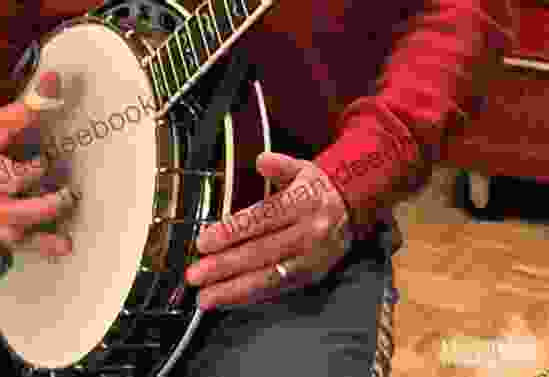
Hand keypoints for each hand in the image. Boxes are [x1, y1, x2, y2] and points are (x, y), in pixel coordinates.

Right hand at [0, 71, 72, 255]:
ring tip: (65, 203)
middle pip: (7, 198)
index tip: (49, 148)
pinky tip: (64, 243)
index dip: (30, 156)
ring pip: (9, 226)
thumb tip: (57, 80)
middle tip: (68, 192)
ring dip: (43, 218)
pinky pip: (13, 244)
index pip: (2, 157)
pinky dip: (41, 244)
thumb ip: (28, 105)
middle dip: (42, 199)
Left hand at [185, 152, 350, 310]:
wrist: (353, 208)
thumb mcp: (302, 168)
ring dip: (233, 289)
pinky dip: (251, 296)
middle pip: (260, 251)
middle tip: (195, 275)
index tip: (203, 243)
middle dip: (224, 266)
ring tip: (205, 297)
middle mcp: (308, 232)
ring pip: (268, 276)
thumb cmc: (316, 189)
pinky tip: (228, 299)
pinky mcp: (311, 275)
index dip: (231, 232)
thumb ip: (279, 164)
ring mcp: (311, 257)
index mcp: (302, 203)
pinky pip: (277, 288)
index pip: (260, 219)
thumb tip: (261, 159)